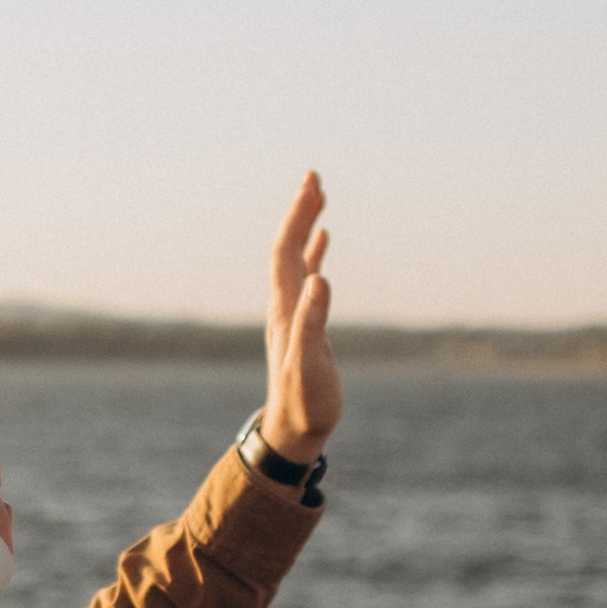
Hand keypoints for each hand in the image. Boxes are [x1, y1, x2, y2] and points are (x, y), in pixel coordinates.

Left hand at [264, 170, 340, 459]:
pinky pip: (306, 277)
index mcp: (285, 309)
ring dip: (305, 226)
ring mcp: (292, 313)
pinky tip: (322, 241)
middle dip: (299, 211)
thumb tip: (320, 279)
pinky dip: (313, 254)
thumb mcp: (310, 364)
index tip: (311, 185)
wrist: (292, 430)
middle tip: (314, 177)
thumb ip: (313, 323)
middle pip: (287, 248)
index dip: (297, 217)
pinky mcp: (303, 323)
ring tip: (317, 196)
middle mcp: (284, 305)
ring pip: (296, 259)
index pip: (286, 252)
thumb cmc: (304, 402)